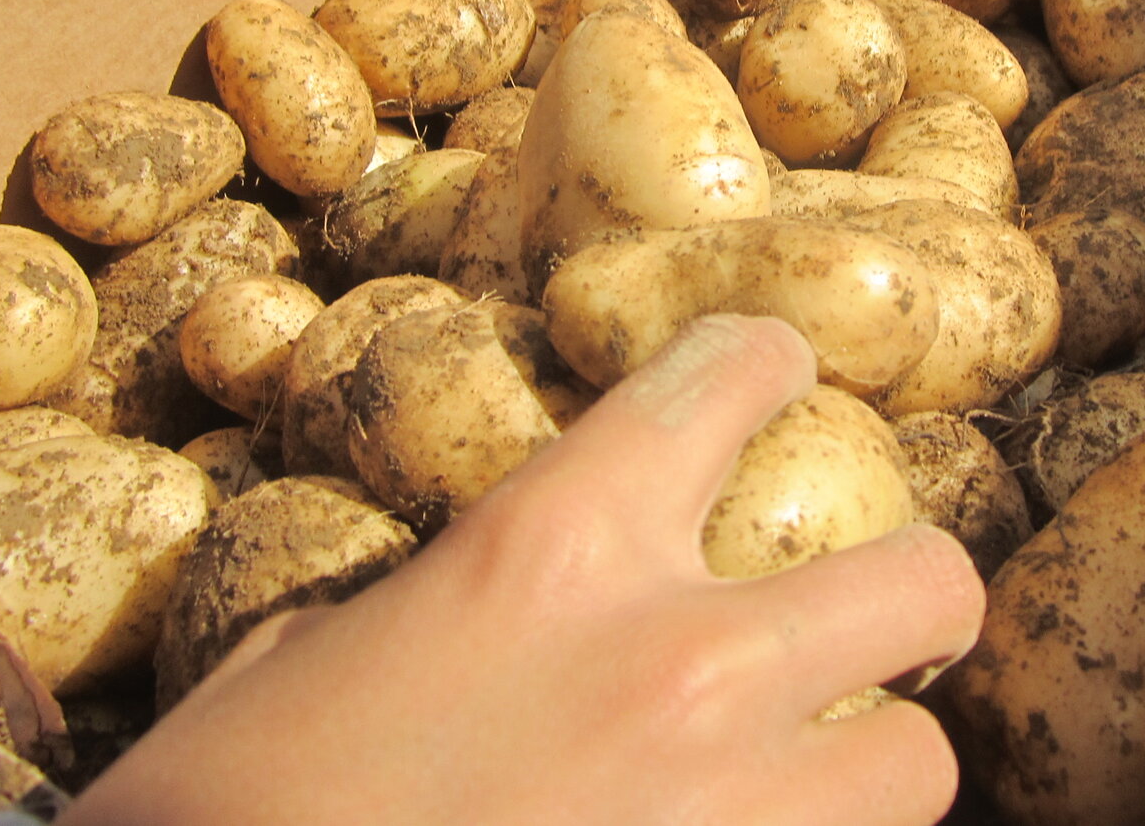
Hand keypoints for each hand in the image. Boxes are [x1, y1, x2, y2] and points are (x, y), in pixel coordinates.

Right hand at [58, 315, 984, 825]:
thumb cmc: (224, 822)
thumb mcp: (294, 675)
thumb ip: (415, 622)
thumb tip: (447, 635)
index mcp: (551, 552)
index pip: (718, 385)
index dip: (764, 364)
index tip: (776, 374)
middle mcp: (678, 662)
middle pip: (919, 577)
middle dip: (912, 590)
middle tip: (878, 617)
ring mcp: (732, 811)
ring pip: (920, 761)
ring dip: (877, 762)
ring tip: (824, 778)